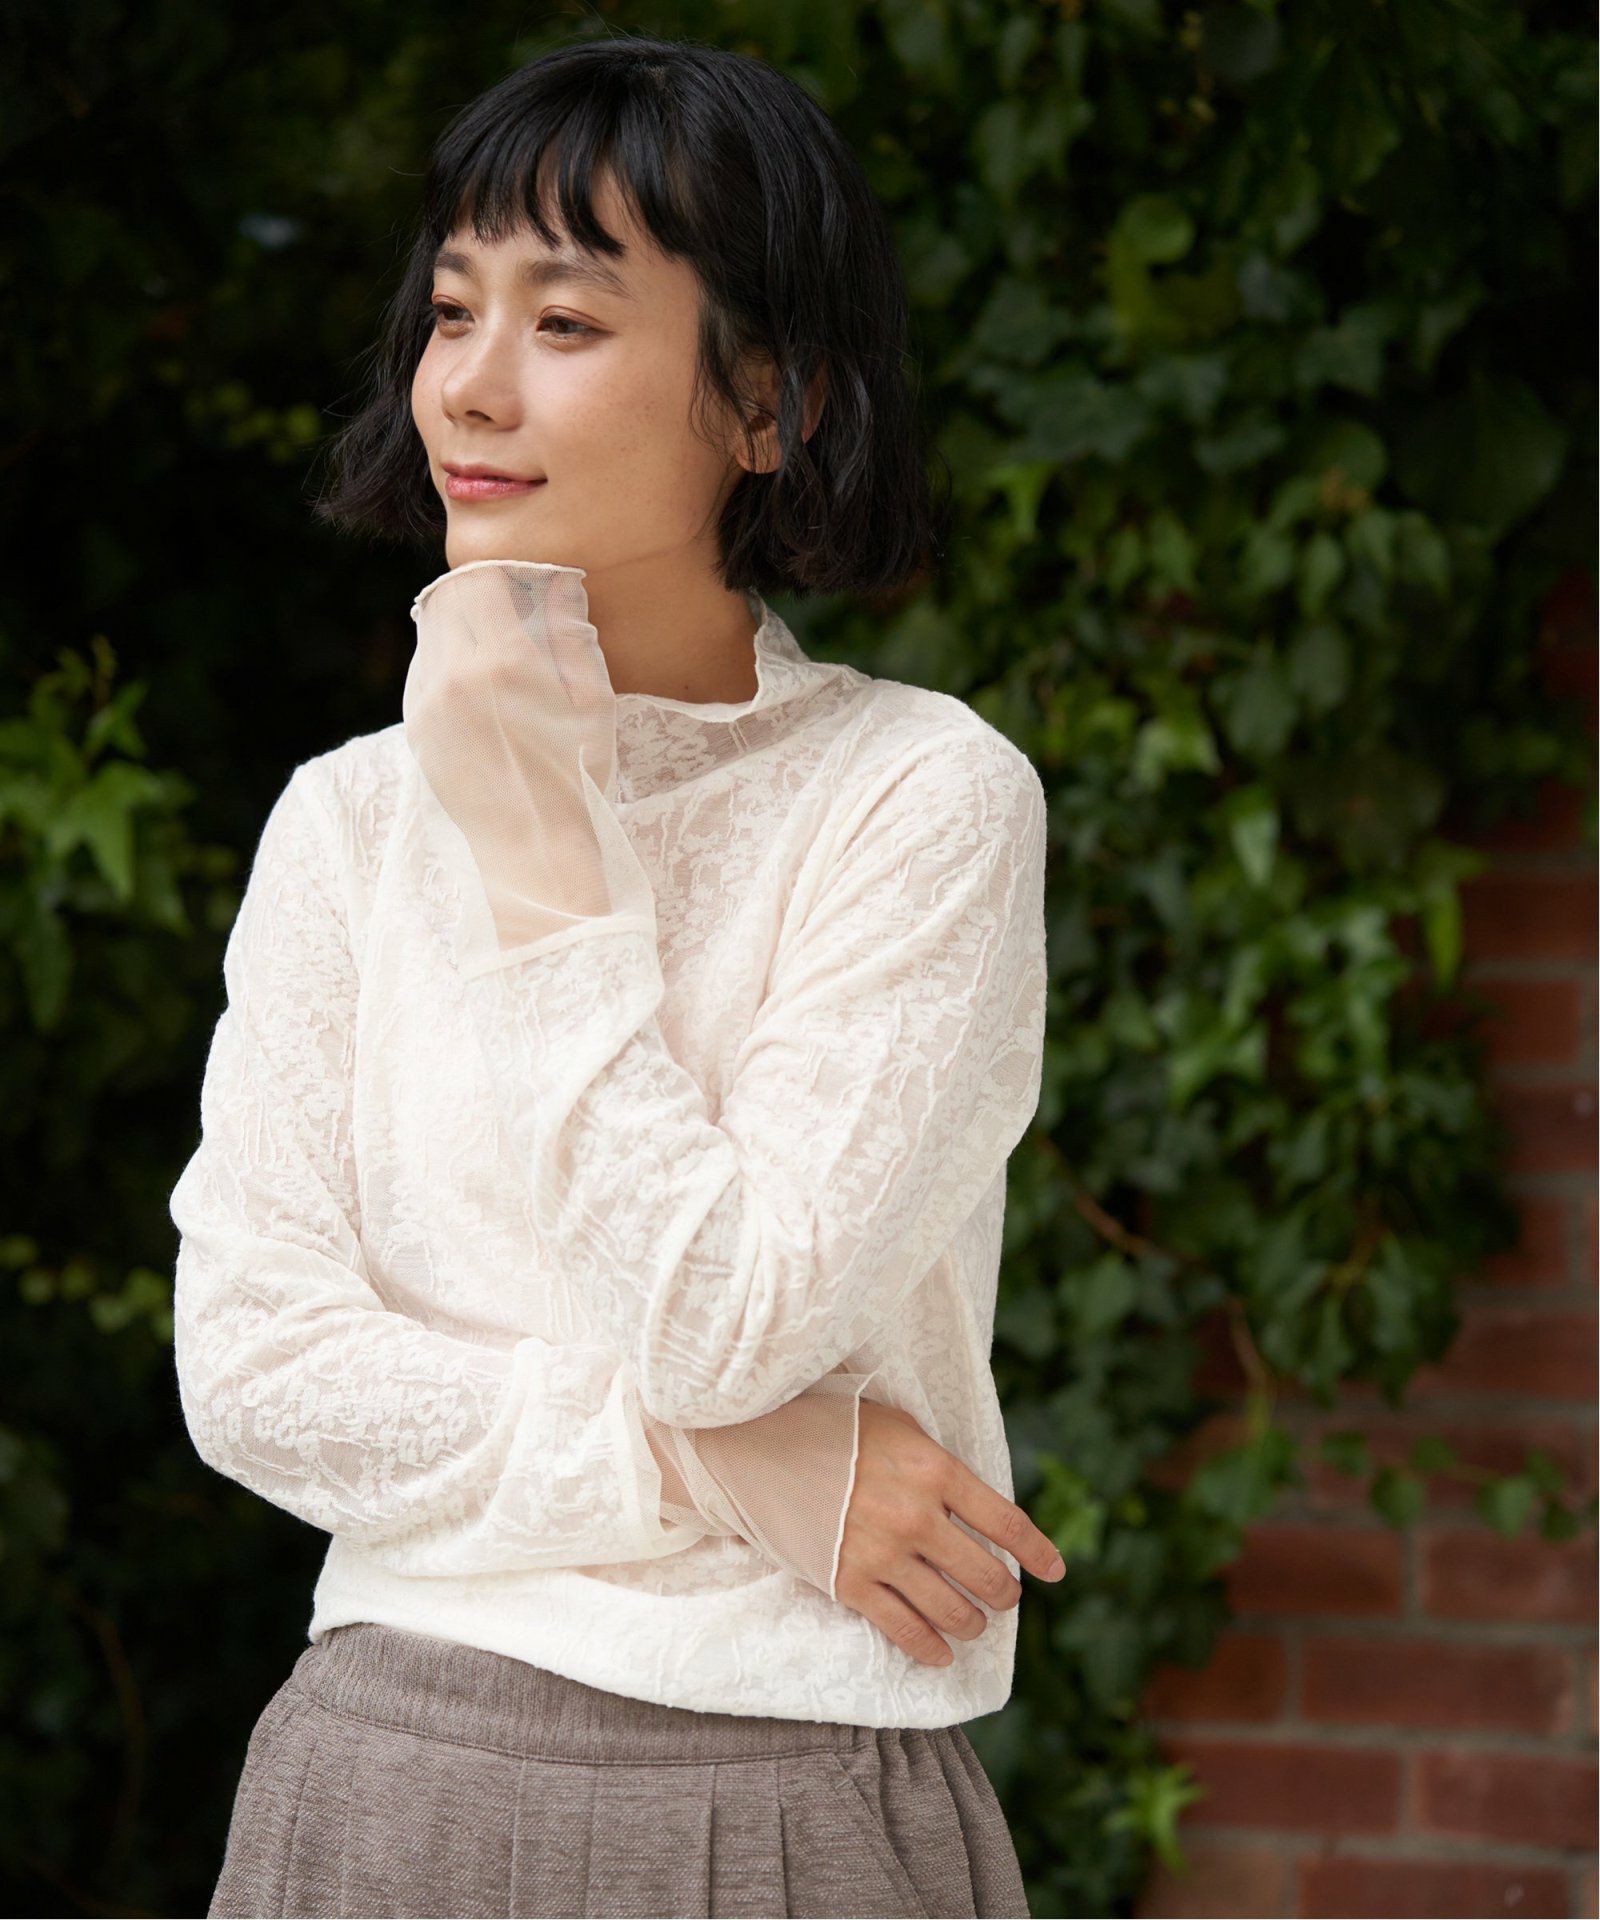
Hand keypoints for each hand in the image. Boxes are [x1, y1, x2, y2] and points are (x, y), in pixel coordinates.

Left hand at [403, 560, 617, 945]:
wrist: (531, 848)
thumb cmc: (576, 779)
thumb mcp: (592, 705)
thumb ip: (572, 637)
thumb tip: (560, 584)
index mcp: (504, 664)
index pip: (479, 580)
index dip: (500, 572)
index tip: (519, 579)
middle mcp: (455, 676)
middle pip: (449, 597)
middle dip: (477, 593)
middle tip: (506, 604)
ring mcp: (427, 702)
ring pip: (429, 629)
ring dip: (457, 622)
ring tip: (492, 642)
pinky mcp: (415, 725)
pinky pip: (423, 667)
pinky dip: (446, 658)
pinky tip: (477, 681)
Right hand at [833, 1400, 1065, 1666]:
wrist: (762, 1447)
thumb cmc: (834, 1428)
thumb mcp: (899, 1426)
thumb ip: (938, 1463)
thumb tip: (972, 1499)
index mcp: (935, 1470)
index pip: (1006, 1522)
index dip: (1038, 1552)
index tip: (1056, 1571)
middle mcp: (916, 1517)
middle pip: (986, 1575)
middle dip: (1004, 1594)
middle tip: (1005, 1596)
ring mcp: (882, 1554)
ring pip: (951, 1610)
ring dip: (973, 1622)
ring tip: (974, 1621)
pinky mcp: (850, 1583)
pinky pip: (904, 1630)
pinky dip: (930, 1648)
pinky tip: (942, 1653)